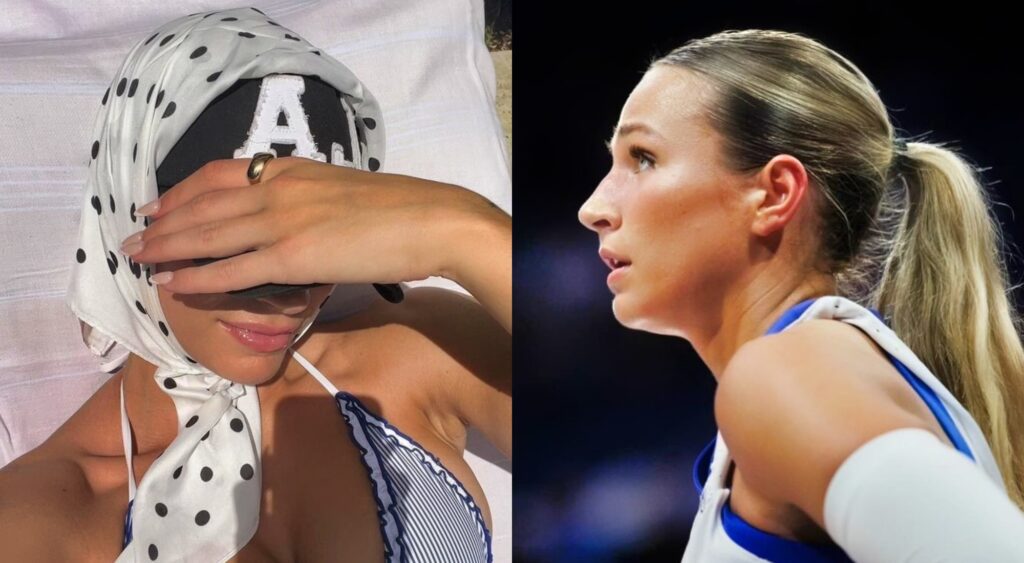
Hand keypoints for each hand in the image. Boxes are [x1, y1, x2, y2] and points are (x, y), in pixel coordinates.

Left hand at [121, 156, 496, 294]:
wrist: (432, 221)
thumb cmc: (403, 211)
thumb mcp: (347, 193)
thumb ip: (316, 202)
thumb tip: (305, 222)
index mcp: (294, 170)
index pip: (222, 174)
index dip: (183, 190)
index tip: (160, 203)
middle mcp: (280, 188)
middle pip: (205, 203)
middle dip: (164, 221)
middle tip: (133, 236)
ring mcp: (283, 220)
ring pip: (208, 233)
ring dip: (167, 246)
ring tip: (138, 257)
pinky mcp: (293, 254)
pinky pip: (232, 267)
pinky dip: (197, 276)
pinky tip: (173, 283)